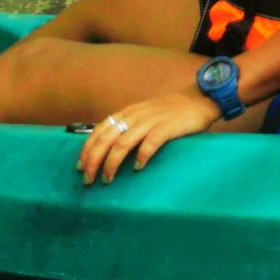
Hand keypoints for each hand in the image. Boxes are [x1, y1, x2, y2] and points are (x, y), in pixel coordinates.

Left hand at [78, 90, 215, 183]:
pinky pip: (150, 143)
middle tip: (88, 179)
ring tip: (107, 179)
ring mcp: (151, 120)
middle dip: (94, 160)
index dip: (87, 150)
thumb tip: (107, 149)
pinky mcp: (167, 126)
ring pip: (123, 143)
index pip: (99, 131)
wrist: (199, 99)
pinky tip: (137, 168)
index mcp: (127, 113)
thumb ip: (128, 127)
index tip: (80, 168)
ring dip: (112, 163)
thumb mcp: (143, 116)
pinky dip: (141, 156)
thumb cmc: (169, 112)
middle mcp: (135, 115)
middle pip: (106, 139)